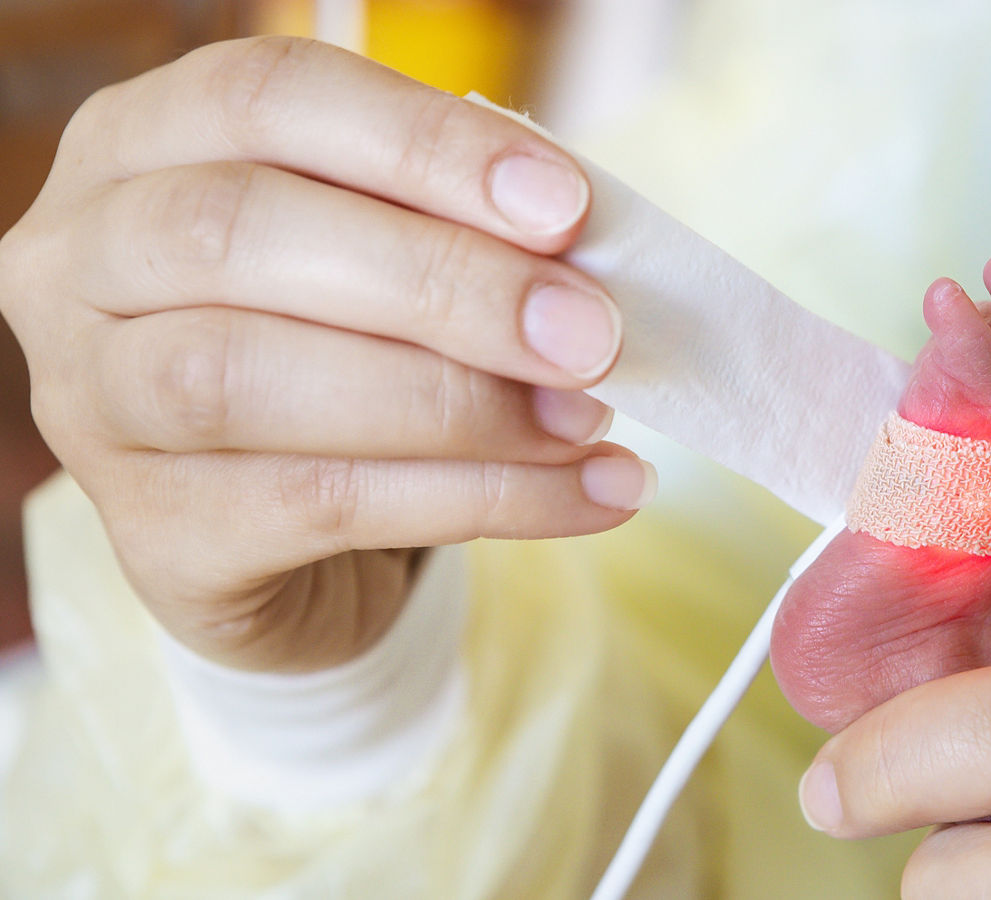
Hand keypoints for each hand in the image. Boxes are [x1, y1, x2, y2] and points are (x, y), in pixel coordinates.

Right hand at [0, 37, 653, 672]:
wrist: (293, 539)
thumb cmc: (349, 349)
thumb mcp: (390, 259)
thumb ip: (463, 229)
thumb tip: (582, 249)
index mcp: (143, 143)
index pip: (268, 98)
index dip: (424, 144)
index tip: (566, 208)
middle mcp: (80, 261)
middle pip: (239, 232)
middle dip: (441, 282)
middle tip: (589, 335)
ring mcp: (92, 404)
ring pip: (253, 379)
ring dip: (457, 402)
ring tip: (587, 420)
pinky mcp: (153, 536)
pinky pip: (321, 506)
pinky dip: (482, 500)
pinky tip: (589, 494)